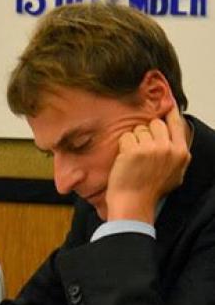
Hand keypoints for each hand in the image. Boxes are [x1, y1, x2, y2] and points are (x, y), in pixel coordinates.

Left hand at [105, 106, 190, 222]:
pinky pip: (126, 137)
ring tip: (133, 159)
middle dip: (145, 132)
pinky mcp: (134, 150)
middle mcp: (169, 148)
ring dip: (133, 140)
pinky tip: (125, 160)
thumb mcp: (174, 172)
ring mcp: (152, 148)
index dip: (170, 111)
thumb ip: (176, 153)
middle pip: (155, 123)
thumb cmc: (150, 190)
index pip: (176, 123)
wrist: (133, 202)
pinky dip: (123, 146)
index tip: (167, 102)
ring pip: (139, 129)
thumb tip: (175, 135)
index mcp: (181, 153)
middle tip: (140, 150)